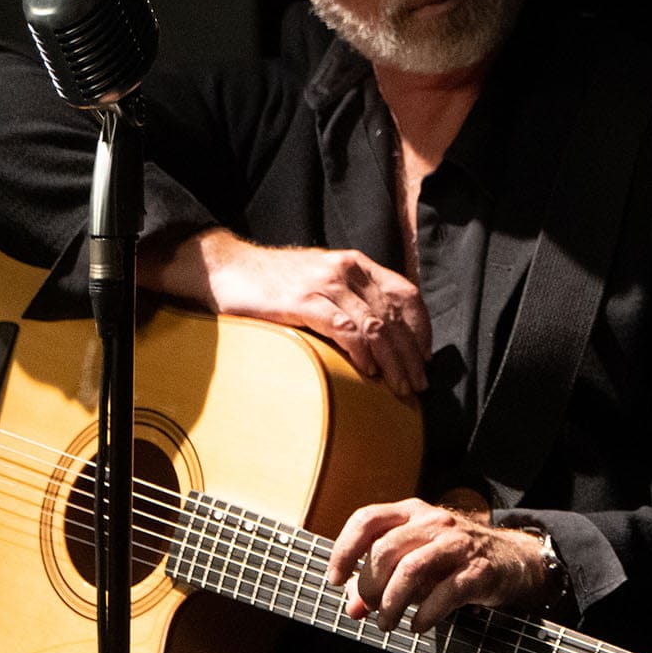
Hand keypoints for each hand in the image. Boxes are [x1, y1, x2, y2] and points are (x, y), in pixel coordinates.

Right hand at [142, 227, 432, 393]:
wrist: (227, 268)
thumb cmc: (275, 282)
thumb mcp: (322, 280)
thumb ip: (351, 298)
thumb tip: (381, 336)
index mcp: (357, 264)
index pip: (405, 294)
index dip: (421, 328)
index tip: (425, 357)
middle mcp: (347, 270)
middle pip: (394, 316)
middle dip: (410, 355)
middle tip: (418, 385)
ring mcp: (324, 284)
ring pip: (375, 326)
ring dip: (392, 361)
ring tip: (399, 388)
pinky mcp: (302, 302)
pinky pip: (344, 329)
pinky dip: (362, 353)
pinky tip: (368, 372)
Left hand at [324, 499, 554, 631]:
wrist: (515, 560)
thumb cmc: (456, 559)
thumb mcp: (417, 559)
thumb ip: (383, 579)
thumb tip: (353, 607)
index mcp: (413, 512)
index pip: (367, 519)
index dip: (344, 549)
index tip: (334, 579)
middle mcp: (434, 521)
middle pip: (386, 548)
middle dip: (369, 585)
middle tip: (367, 610)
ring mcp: (458, 543)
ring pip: (411, 569)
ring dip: (392, 603)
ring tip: (388, 624)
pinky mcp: (479, 569)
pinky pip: (445, 593)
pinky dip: (425, 615)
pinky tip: (418, 626)